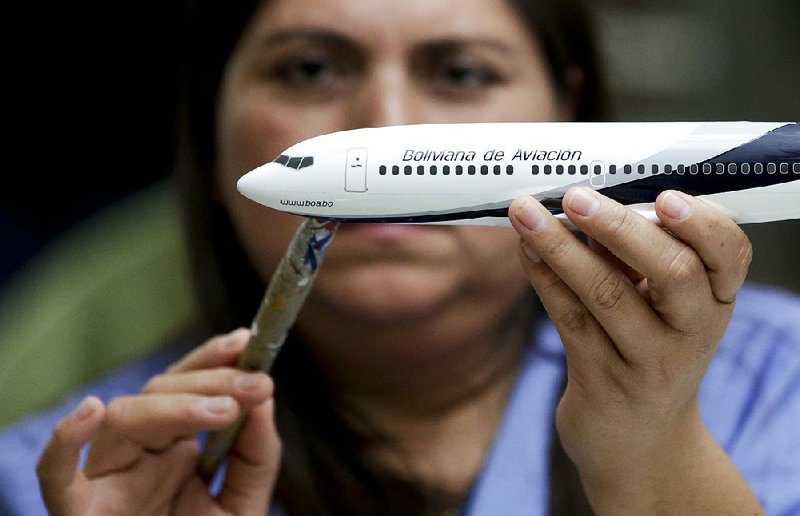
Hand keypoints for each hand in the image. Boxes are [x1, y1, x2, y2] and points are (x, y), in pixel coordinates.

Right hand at [36, 329, 280, 514]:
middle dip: (210, 381)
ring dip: (173, 406)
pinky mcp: (79, 514)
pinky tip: (92, 413)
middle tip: (256, 384)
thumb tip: (265, 399)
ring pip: (124, 420)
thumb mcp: (243, 507)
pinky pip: (56, 478)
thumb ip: (256, 457)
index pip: (187, 386)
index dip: (212, 359)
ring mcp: (108, 480)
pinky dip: (65, 444)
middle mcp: (139, 455)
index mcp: (175, 448)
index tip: (247, 341)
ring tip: (222, 410)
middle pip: (160, 392)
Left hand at [509, 188, 760, 512]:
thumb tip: (590, 200)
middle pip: (671, 272)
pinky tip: (525, 249)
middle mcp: (691, 333)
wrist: (641, 445)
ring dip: (561, 247)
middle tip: (575, 196)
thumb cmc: (651, 356)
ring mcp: (647, 362)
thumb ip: (643, 261)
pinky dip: (544, 278)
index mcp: (716, 303)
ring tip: (525, 213)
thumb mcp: (668, 314)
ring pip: (607, 294)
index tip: (664, 196)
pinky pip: (570, 319)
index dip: (702, 224)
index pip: (731, 255)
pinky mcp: (602, 381)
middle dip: (620, 228)